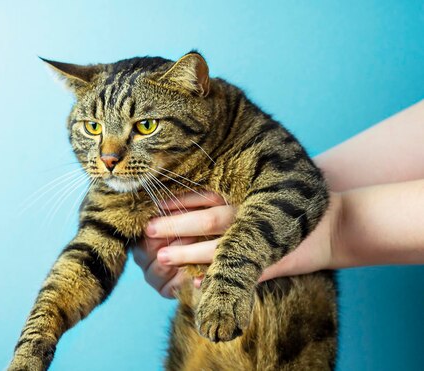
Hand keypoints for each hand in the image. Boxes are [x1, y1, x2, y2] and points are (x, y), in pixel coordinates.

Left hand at [134, 191, 342, 297]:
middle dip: (176, 225)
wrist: (337, 223)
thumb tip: (187, 197)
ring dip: (188, 252)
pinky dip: (218, 277)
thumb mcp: (260, 192)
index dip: (179, 202)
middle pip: (208, 218)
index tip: (154, 206)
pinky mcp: (272, 261)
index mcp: (248, 195)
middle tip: (148, 231)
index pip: (206, 196)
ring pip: (220, 246)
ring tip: (162, 257)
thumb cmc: (290, 206)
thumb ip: (229, 193)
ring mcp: (263, 239)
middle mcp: (252, 214)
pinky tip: (196, 283)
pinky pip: (241, 272)